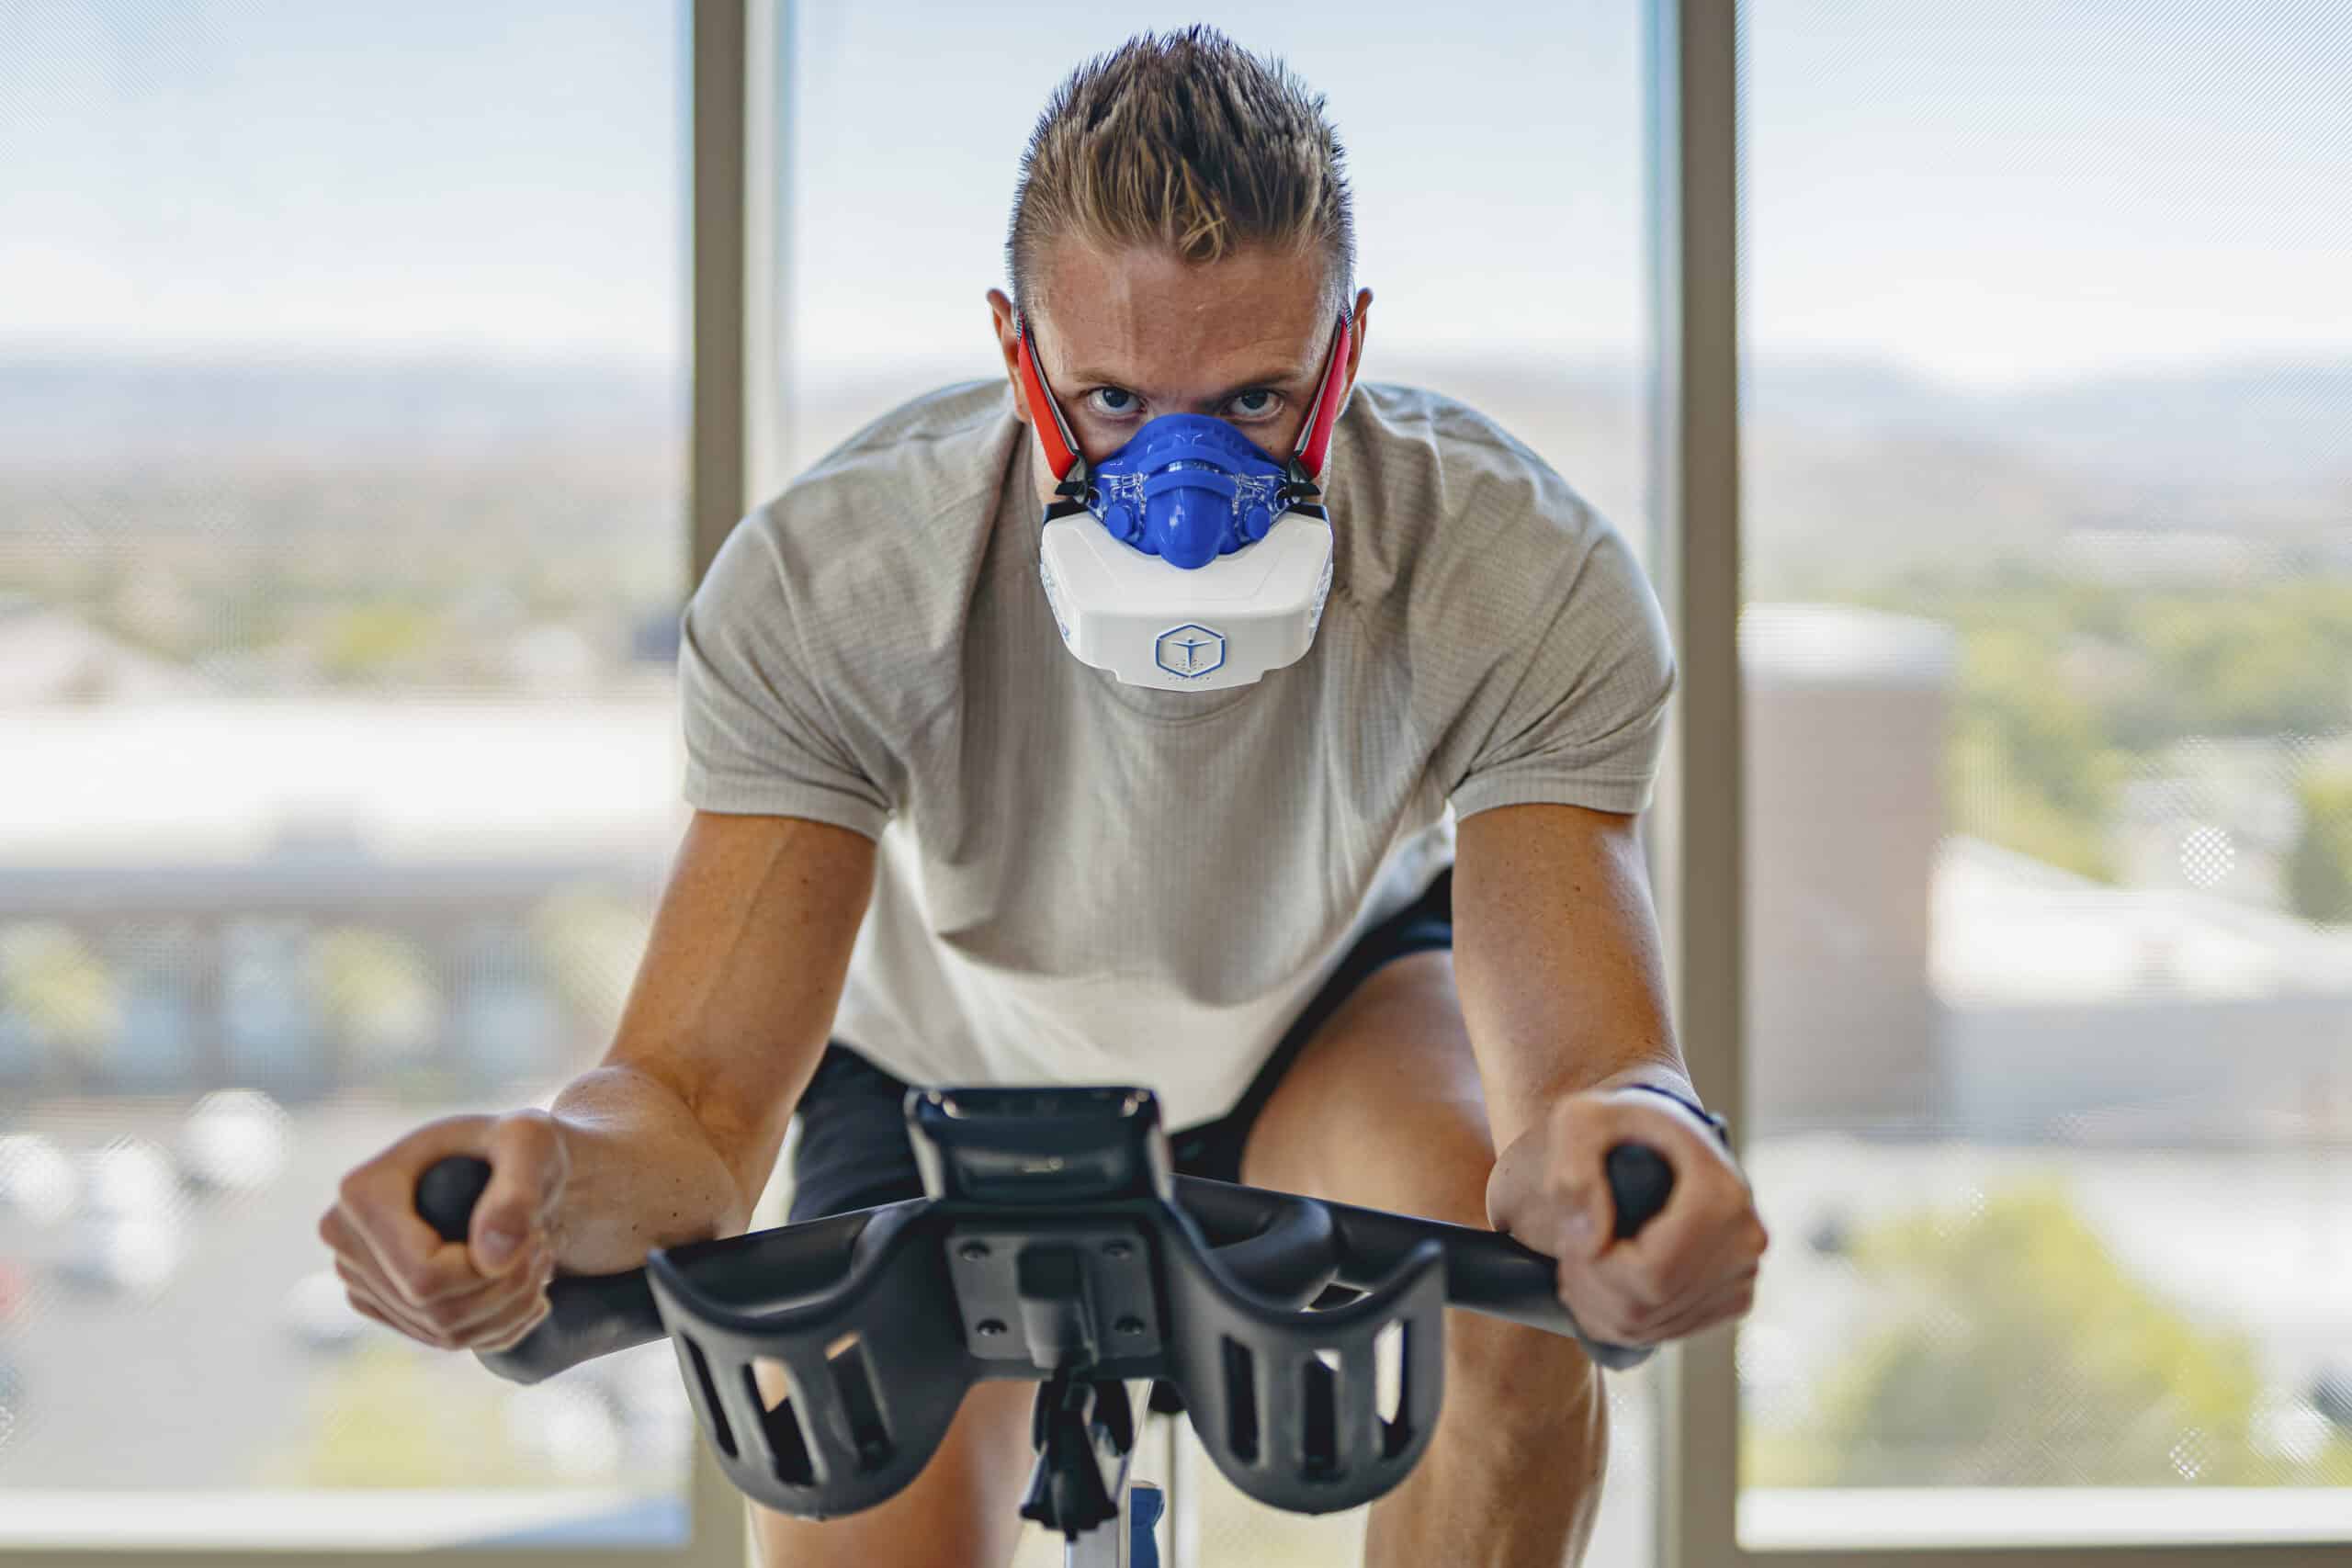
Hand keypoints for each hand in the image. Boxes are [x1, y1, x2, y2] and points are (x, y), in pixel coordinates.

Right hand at [317, 1110, 570, 1352]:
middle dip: (507, 1291)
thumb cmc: (518, 1145)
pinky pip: (445, 1340)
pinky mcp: (384, 1303)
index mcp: (362, 1194)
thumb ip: (518, 1192)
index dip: (490, 1274)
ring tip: (537, 1260)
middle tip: (543, 1247)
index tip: (534, 1234)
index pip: (425, 1279)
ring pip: (444, 1333)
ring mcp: (359, 1277)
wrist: (510, 1165)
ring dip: (511, 1308)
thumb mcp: (532, 1143)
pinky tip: (526, 1289)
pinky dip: (499, 1324)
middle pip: (434, 1311)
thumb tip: (492, 1260)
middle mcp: (345, 1239)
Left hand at [1486, 1087, 1767, 1346]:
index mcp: (1720, 1195)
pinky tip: (1604, 1285)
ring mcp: (1745, 1273)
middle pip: (1648, 1306)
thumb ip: (1571, 1168)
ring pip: (1653, 1327)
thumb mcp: (1579, 1120)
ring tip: (1579, 1265)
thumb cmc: (1615, 1124)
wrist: (1655, 1135)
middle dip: (1590, 1289)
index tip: (1573, 1237)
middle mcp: (1745, 1240)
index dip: (1595, 1269)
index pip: (1649, 1274)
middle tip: (1568, 1252)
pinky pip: (1670, 1333)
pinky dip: (1622, 1320)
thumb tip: (1592, 1241)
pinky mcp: (1733, 1296)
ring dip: (1598, 1307)